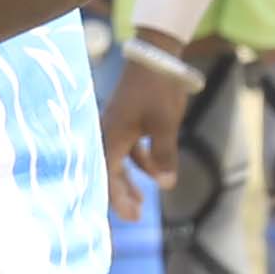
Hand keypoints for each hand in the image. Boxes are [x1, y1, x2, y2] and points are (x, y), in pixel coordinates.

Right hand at [105, 38, 195, 218]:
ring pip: (118, 162)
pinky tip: (155, 173)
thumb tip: (166, 184)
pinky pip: (128, 150)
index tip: (133, 217)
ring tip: (141, 202)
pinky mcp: (126, 121)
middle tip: (136, 216)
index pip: (108, 178)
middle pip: (109, 173)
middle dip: (121, 196)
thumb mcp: (165, 126)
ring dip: (130, 182)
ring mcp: (116, 127)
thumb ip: (164, 156)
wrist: (156, 56)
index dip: (118, 201)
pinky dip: (139, 163)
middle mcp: (108, 134)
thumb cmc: (158, 90)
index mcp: (112, 137)